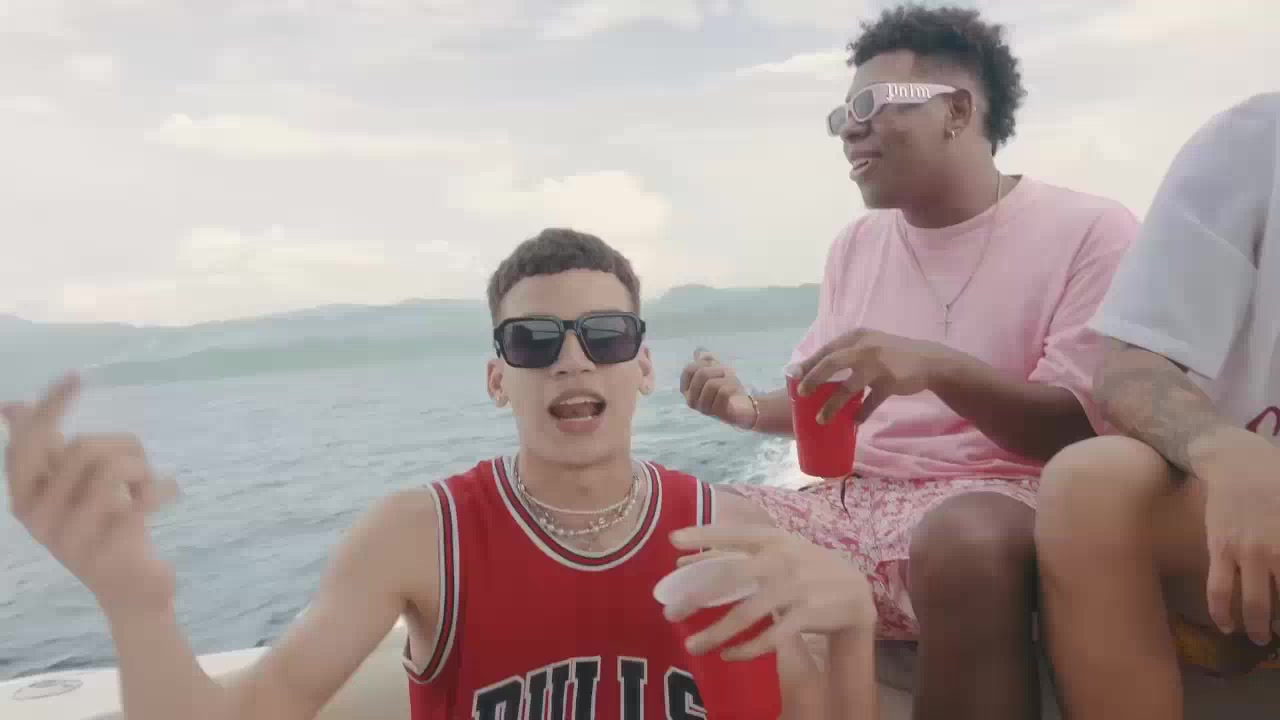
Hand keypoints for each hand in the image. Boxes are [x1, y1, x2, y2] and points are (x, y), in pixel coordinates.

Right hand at [3, 374, 177, 613]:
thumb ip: (45, 449)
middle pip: (81, 447)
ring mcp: (68, 536)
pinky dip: (163, 489)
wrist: (129, 589)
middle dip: (120, 445)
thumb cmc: (101, 528)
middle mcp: (36, 517)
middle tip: (138, 461)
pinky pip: (140, 497)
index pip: (28, 442)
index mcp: (22, 497)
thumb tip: (12, 405)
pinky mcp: (105, 551)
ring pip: (114, 467)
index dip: (50, 407)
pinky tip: (170, 494)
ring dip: (143, 470)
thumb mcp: (70, 486)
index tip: (75, 376)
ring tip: (147, 488)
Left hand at [666, 524, 874, 660]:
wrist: (855, 591)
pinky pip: (770, 637)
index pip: (733, 534)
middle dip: (697, 596)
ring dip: (716, 632)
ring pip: (747, 613)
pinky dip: (746, 648)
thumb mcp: (776, 551)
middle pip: (732, 577)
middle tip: (670, 614)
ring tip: (693, 645)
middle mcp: (782, 559)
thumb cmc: (804, 567)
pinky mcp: (806, 615)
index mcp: (772, 539)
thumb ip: (733, 555)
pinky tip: (728, 654)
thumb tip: (682, 565)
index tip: (673, 540)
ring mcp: (795, 587)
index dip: (704, 535)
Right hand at [679, 349, 755, 428]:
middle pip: (702, 374)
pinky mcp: (717, 413)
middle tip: (727, 374)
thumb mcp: (715, 370)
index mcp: (687, 390)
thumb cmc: (727, 388)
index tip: (715, 366)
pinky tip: (736, 389)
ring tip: (733, 383)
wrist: (744, 406)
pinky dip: (732, 386)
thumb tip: (698, 350)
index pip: (689, 370)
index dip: (704, 363)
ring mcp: (703, 408)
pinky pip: (723, 393)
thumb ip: (706, 360)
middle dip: (718, 369)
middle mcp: (691, 400)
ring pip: (712, 384)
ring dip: (727, 379)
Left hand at [796, 328, 952, 423]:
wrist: (929, 360)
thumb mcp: (870, 345)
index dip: (808, 364)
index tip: (793, 377)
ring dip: (833, 405)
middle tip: (801, 394)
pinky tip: (855, 422)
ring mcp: (878, 365)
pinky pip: (871, 403)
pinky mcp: (890, 382)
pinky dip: (862, 413)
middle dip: (813, 378)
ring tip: (821, 419)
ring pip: (849, 387)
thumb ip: (848, 353)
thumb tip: (817, 370)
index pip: (826, 350)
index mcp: (856, 337)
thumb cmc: (892, 354)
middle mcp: (865, 347)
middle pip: (832, 362)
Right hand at [1194, 426, 1279, 644]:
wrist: (1236, 460)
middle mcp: (1273, 551)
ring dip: (1259, 627)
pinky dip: (1221, 612)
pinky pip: (1218, 588)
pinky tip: (1225, 626)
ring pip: (1252, 602)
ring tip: (1262, 639)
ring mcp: (1245, 552)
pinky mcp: (1219, 549)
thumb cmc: (1278, 478)